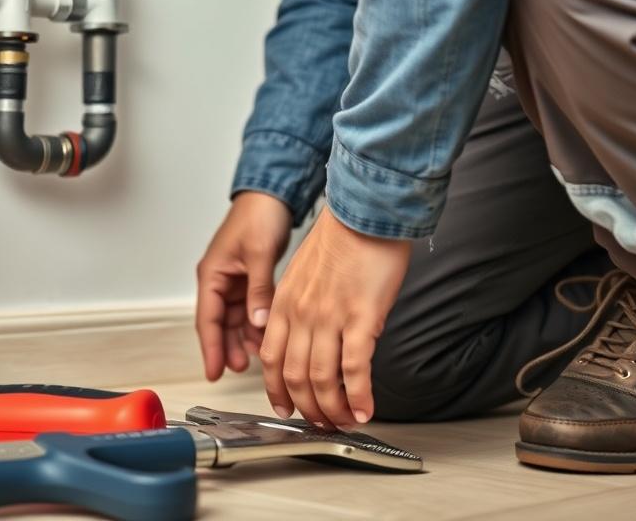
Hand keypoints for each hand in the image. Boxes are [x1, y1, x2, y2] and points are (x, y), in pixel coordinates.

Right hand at [196, 192, 292, 380]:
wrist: (271, 195)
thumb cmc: (258, 215)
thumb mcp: (259, 254)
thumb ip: (259, 290)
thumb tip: (258, 321)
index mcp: (212, 274)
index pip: (207, 320)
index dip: (211, 348)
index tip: (213, 372)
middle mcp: (219, 279)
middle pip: (218, 323)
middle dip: (227, 347)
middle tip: (240, 369)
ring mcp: (233, 280)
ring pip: (234, 319)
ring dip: (243, 337)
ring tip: (257, 356)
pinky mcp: (248, 278)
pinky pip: (248, 308)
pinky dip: (255, 323)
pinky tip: (265, 335)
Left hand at [260, 206, 409, 429]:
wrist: (365, 211)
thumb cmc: (341, 238)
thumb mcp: (304, 273)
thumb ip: (300, 306)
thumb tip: (312, 335)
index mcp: (283, 303)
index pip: (270, 358)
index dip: (277, 390)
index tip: (287, 407)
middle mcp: (300, 313)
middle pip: (293, 376)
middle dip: (308, 408)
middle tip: (322, 423)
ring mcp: (328, 317)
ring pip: (321, 379)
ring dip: (333, 409)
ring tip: (346, 422)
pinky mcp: (360, 317)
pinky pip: (355, 369)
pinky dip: (359, 396)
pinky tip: (366, 410)